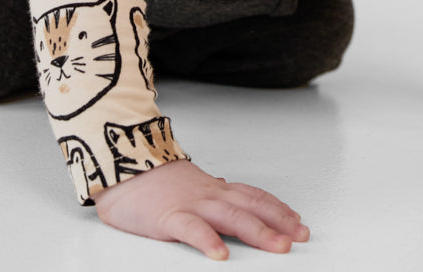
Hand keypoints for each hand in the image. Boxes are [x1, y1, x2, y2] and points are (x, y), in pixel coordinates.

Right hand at [93, 159, 309, 259]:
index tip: (299, 221)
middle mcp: (209, 194)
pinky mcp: (168, 216)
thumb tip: (231, 193)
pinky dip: (207, 241)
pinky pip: (191, 229)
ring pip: (230, 216)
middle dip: (279, 222)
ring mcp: (191, 204)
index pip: (254, 196)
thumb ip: (212, 192)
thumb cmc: (155, 181)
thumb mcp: (191, 184)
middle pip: (250, 206)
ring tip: (278, 247)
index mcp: (214, 188)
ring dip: (258, 231)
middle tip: (301, 236)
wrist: (121, 165)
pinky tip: (220, 255)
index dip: (278, 209)